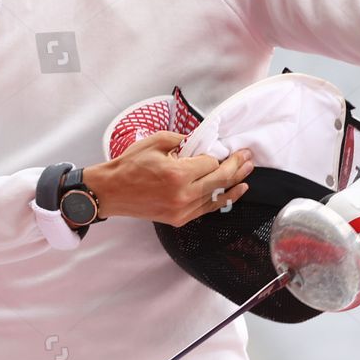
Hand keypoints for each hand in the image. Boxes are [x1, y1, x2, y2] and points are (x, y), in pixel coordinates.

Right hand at [85, 132, 253, 226]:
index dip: (221, 155)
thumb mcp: (156, 142)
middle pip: (221, 180)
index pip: (211, 163)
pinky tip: (235, 192)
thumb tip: (202, 141)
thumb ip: (183, 139)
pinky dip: (223, 199)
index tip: (229, 149)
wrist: (111, 192)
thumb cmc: (129, 166)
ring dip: (236, 184)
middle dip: (237, 167)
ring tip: (248, 172)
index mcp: (177, 174)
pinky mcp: (180, 219)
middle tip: (248, 157)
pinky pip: (208, 208)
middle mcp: (183, 195)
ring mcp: (182, 210)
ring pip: (218, 197)